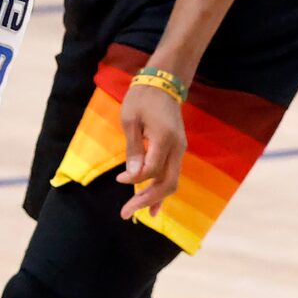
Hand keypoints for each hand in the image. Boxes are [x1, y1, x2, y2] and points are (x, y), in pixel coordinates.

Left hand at [118, 82, 186, 218]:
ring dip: (155, 199)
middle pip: (167, 183)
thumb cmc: (142, 98)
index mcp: (164, 139)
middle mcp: (177, 148)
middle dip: (147, 200)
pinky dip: (162, 191)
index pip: (151, 170)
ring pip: (172, 182)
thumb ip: (133, 149)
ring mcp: (179, 150)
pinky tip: (154, 206)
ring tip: (140, 215)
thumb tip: (132, 175)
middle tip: (126, 213)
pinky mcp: (177, 150)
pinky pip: (172, 175)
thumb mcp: (130, 120)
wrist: (164, 82)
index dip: (134, 180)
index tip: (118, 179)